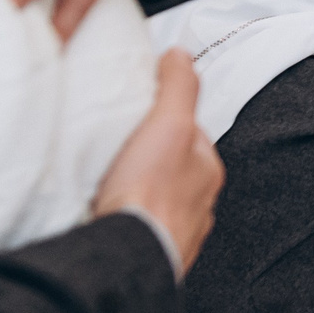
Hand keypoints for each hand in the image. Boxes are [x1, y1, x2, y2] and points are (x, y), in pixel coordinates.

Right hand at [94, 50, 223, 267]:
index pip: (190, 132)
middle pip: (172, 167)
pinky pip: (139, 226)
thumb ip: (178, 87)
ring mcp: (176, 232)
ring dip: (136, 190)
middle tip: (119, 148)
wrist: (126, 256)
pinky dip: (126, 217)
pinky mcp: (151, 254)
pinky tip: (106, 212)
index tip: (141, 112)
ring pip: (156, 199)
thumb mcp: (169, 123)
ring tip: (108, 180)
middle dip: (149, 157)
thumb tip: (181, 55)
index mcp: (207, 171)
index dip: (165, 117)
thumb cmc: (150, 192)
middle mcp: (199, 205)